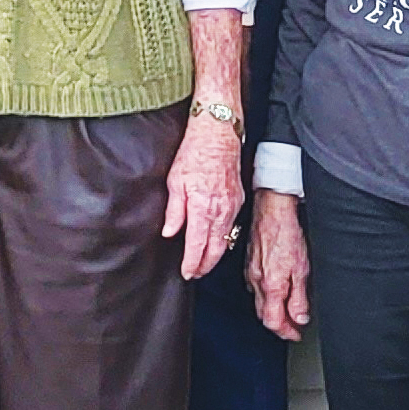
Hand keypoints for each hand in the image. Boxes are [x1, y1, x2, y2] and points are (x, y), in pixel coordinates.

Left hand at [163, 113, 244, 278]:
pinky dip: (223, 239)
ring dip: (215, 255)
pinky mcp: (238, 200)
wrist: (218, 135)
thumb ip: (174, 211)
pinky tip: (215, 241)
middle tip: (194, 273)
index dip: (192, 263)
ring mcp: (232, 207)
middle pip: (215, 250)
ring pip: (225, 240)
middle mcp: (221, 211)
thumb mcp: (175, 181)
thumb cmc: (194, 154)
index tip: (186, 272)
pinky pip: (231, 227)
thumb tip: (170, 233)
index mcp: (202, 208)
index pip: (198, 246)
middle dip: (205, 266)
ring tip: (203, 263)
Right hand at [246, 189, 309, 340]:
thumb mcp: (301, 269)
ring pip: (258, 300)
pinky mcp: (249, 261)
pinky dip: (265, 294)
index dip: (286, 332)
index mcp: (271, 286)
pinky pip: (254, 286)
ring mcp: (251, 270)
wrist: (272, 209)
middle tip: (293, 326)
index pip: (273, 321)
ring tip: (286, 310)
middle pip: (263, 314)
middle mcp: (257, 281)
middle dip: (278, 324)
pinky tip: (274, 289)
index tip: (296, 334)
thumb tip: (299, 318)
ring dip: (271, 310)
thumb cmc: (287, 233)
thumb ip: (299, 297)